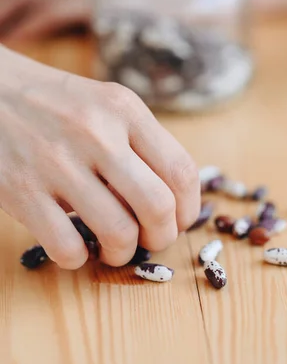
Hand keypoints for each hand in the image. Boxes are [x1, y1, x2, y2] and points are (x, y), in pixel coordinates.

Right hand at [0, 46, 199, 268]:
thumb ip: (142, 143)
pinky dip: (78, 259)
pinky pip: (67, 247)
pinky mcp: (21, 191)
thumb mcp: (106, 105)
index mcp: (124, 110)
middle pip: (158, 207)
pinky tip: (74, 247)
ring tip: (113, 248)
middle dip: (162, 238)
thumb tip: (174, 201)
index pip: (181, 171)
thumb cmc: (57, 104)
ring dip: (122, 253)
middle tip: (150, 240)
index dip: (189, 209)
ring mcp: (57, 163)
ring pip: (117, 233)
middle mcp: (96, 134)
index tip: (180, 221)